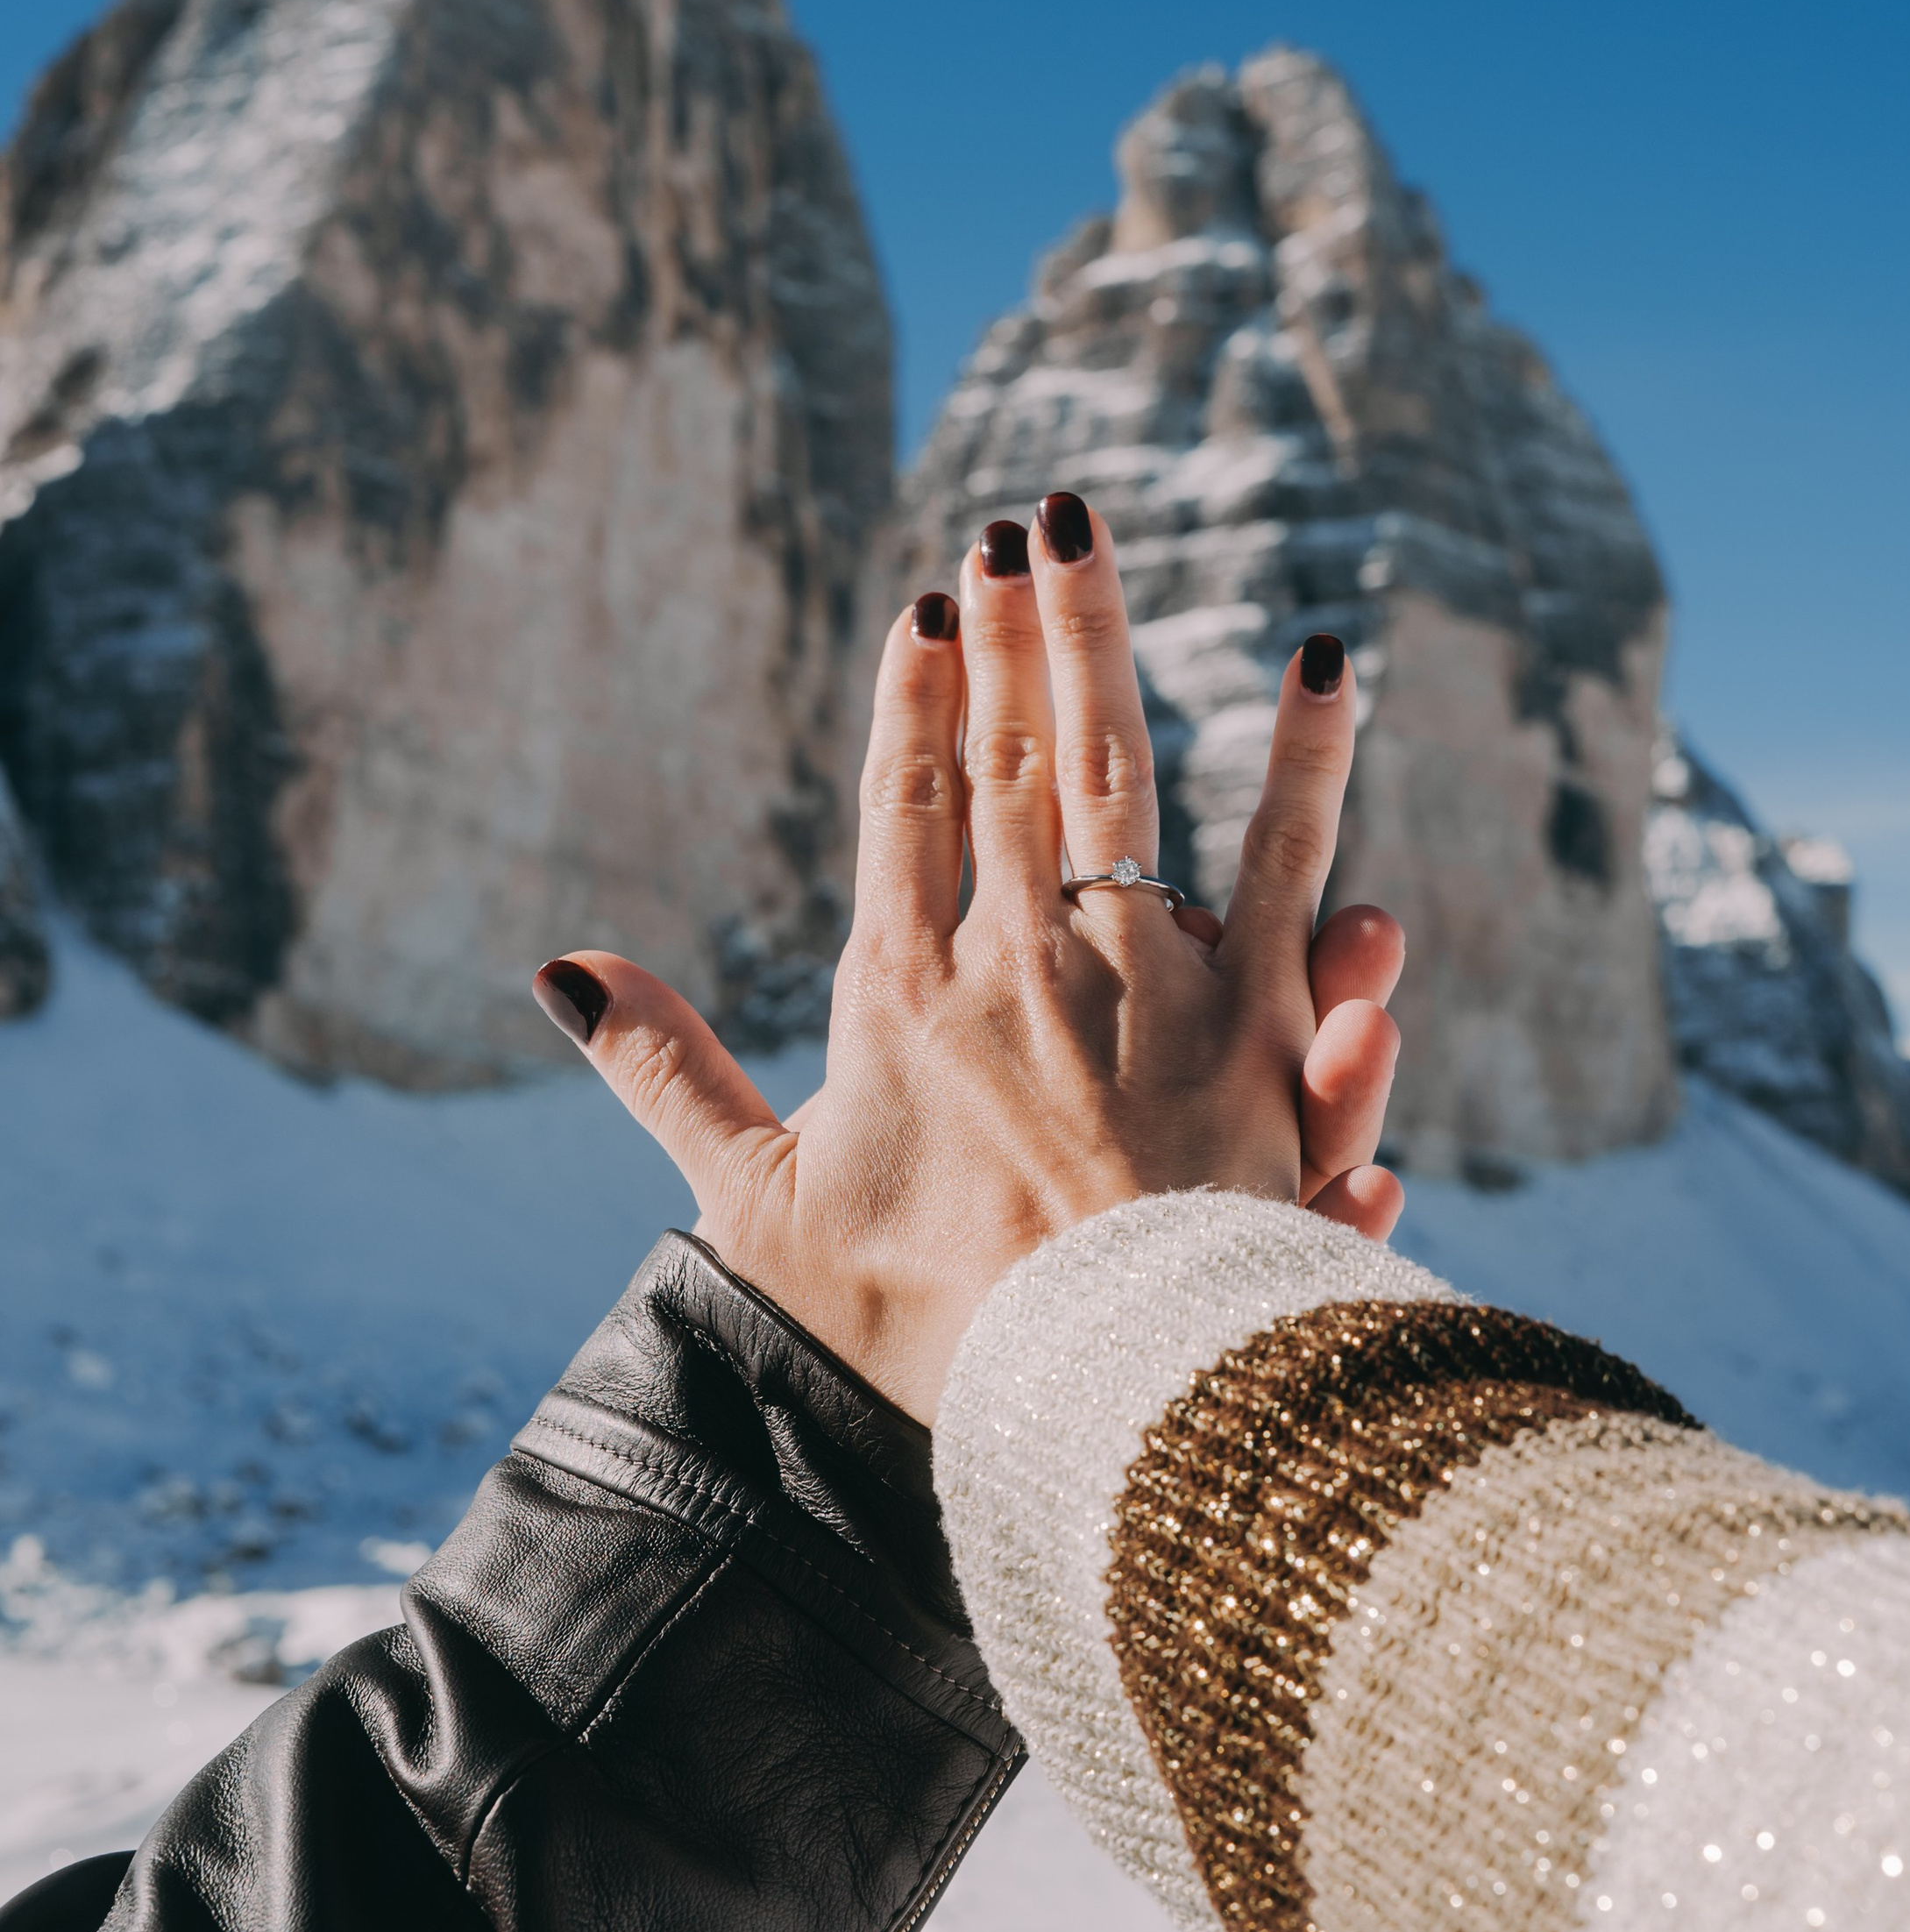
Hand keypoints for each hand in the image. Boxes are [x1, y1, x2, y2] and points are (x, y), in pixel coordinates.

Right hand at [533, 494, 1404, 1420]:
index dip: (918, 694)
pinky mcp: (1253, 1023)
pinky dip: (1306, 763)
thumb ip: (666, 1075)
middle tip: (1025, 521)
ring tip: (1100, 543)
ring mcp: (1139, 981)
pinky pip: (1284, 864)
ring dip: (1102, 644)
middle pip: (1007, 758)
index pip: (902, 805)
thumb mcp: (757, 1208)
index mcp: (900, 996)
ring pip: (1118, 771)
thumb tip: (563, 969)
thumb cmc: (916, 1331)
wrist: (1075, 1410)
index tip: (934, 599)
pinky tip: (1322, 664)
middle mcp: (1016, 962)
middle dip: (1014, 630)